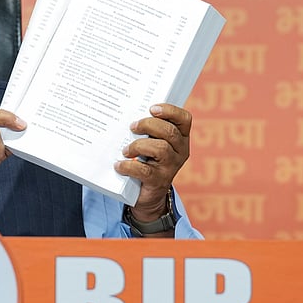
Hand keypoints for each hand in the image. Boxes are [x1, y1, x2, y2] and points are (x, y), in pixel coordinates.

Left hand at [115, 103, 190, 220]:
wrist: (147, 193)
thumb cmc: (146, 160)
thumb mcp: (150, 143)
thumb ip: (146, 130)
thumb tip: (125, 114)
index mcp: (181, 137)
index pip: (184, 119)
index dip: (170, 111)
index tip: (152, 109)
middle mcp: (180, 151)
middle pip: (169, 132)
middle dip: (148, 125)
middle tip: (132, 127)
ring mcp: (171, 167)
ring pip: (160, 149)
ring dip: (138, 146)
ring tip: (126, 150)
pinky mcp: (159, 181)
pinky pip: (145, 170)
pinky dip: (129, 166)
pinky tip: (119, 165)